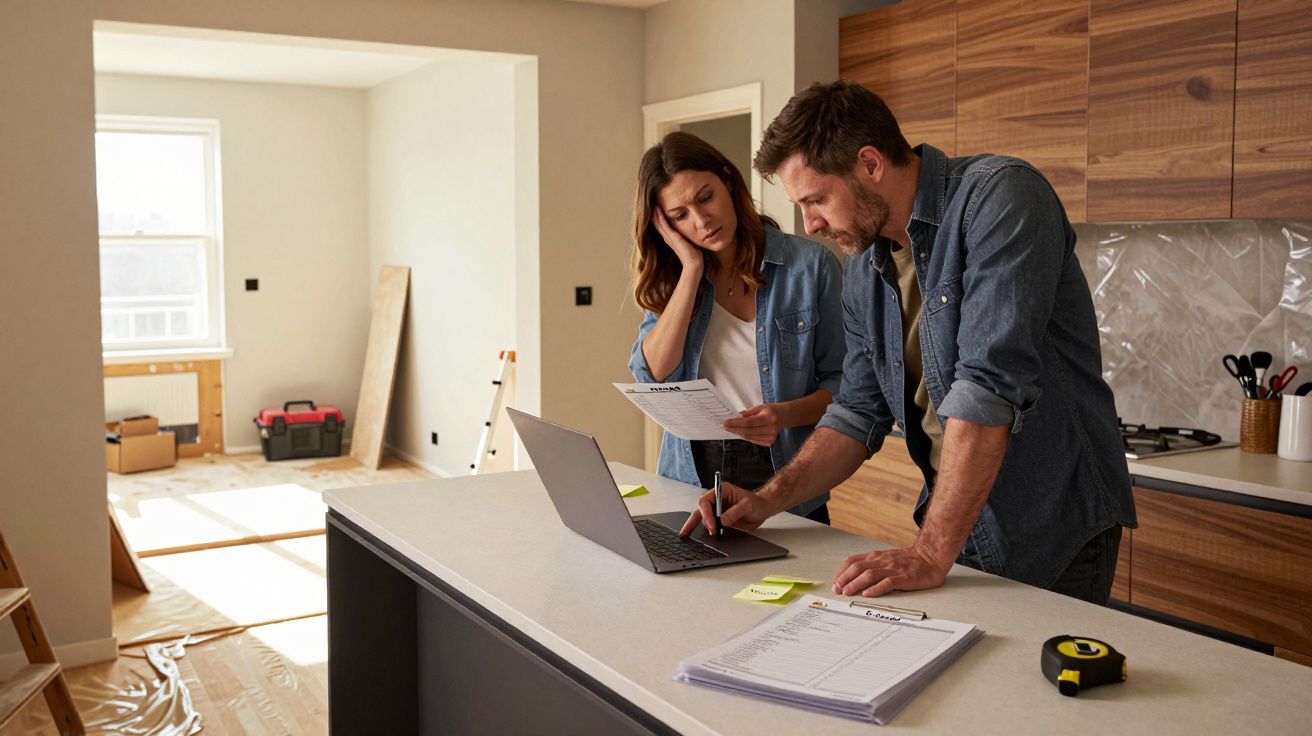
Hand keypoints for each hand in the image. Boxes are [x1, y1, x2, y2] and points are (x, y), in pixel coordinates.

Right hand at [653, 209, 703, 272]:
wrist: (693, 263)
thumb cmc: (693, 254)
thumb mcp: (688, 242)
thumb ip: (686, 237)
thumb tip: (691, 232)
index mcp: (670, 238)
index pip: (661, 226)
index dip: (658, 217)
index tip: (657, 207)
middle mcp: (667, 237)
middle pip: (657, 223)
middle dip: (654, 214)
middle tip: (651, 203)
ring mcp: (669, 237)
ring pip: (658, 223)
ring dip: (655, 213)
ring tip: (653, 204)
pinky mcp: (672, 237)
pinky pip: (664, 224)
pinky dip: (660, 216)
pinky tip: (658, 209)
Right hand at [678, 481, 774, 536]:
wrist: (763, 510)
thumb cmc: (756, 503)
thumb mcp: (748, 506)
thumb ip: (735, 512)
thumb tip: (722, 520)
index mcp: (721, 491)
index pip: (706, 501)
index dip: (706, 513)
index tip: (712, 525)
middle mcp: (716, 500)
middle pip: (700, 509)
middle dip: (696, 521)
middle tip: (698, 533)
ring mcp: (717, 510)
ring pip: (702, 518)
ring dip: (704, 527)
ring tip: (711, 534)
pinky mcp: (719, 519)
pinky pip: (709, 524)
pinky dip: (705, 530)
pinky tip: (702, 537)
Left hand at [723, 404, 784, 446]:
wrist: (786, 417)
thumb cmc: (773, 410)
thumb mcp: (761, 407)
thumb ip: (749, 412)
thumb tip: (737, 417)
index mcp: (769, 418)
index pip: (749, 423)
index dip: (736, 423)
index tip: (726, 422)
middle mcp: (771, 429)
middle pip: (748, 432)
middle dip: (734, 429)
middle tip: (725, 426)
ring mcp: (771, 437)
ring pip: (750, 437)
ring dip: (739, 433)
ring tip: (730, 429)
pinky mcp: (770, 442)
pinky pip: (754, 440)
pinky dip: (746, 436)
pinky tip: (740, 432)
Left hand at [831, 545, 952, 596]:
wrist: (931, 556)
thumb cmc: (908, 560)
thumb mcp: (886, 558)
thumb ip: (872, 564)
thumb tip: (854, 576)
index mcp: (876, 556)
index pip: (852, 561)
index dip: (841, 572)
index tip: (835, 583)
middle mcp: (881, 561)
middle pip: (857, 567)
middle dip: (844, 579)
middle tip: (837, 590)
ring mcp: (892, 569)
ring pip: (869, 574)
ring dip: (856, 584)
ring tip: (847, 593)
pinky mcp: (904, 577)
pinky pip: (888, 582)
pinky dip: (876, 588)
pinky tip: (868, 594)